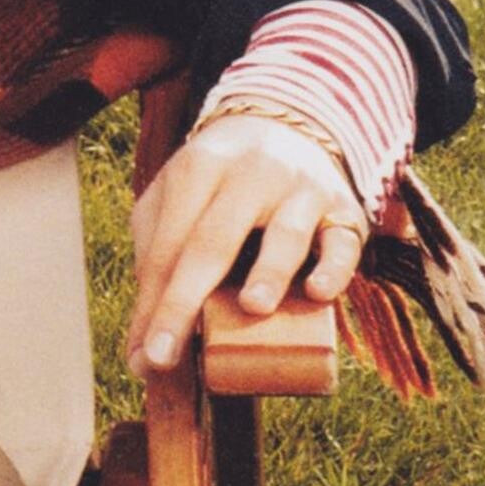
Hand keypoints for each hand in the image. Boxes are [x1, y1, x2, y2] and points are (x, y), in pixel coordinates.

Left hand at [127, 111, 366, 376]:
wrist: (285, 127)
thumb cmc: (216, 184)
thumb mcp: (174, 199)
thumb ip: (155, 255)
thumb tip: (142, 341)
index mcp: (198, 169)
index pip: (168, 245)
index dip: (152, 304)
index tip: (141, 358)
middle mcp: (250, 174)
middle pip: (212, 241)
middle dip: (184, 302)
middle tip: (165, 355)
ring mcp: (300, 189)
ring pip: (285, 234)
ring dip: (269, 271)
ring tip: (254, 306)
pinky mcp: (344, 210)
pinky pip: (342, 242)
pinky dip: (333, 268)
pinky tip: (318, 293)